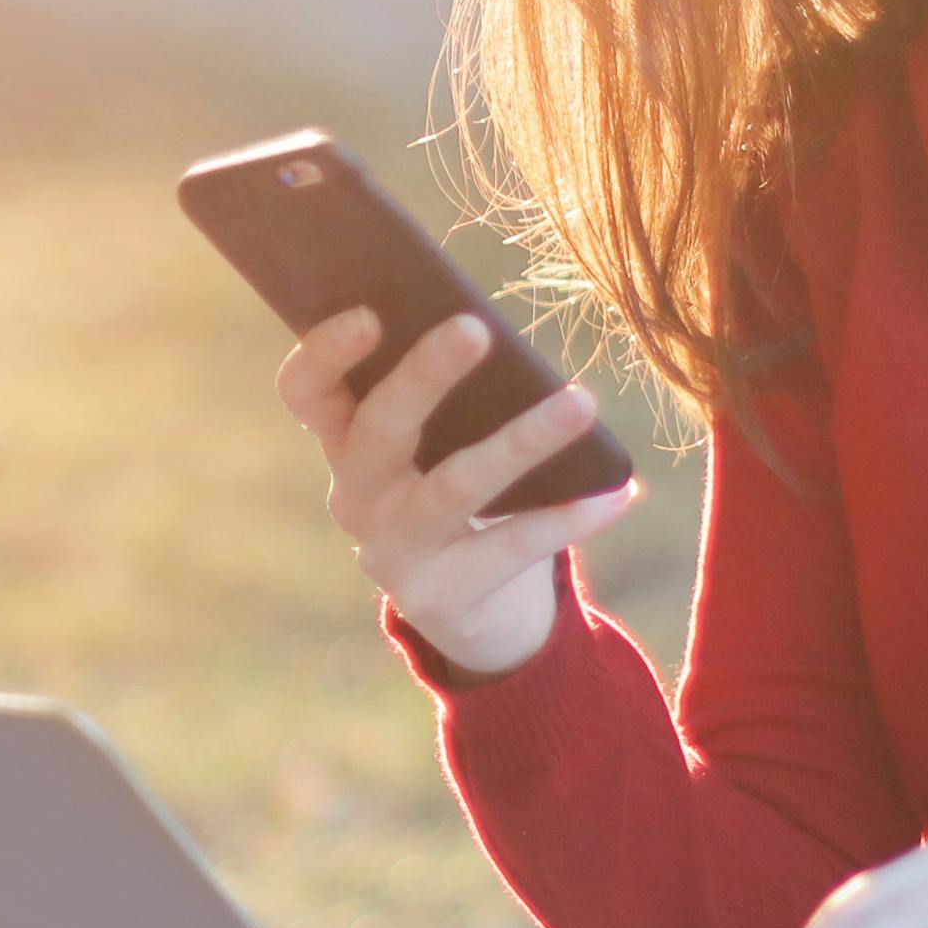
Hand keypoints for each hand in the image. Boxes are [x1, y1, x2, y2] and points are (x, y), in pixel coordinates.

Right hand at [275, 305, 637, 679]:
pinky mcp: (443, 598)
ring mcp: (395, 553)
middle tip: (475, 328)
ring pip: (454, 488)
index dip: (325, 353)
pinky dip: (571, 516)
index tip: (371, 313)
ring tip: (582, 401)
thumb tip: (487, 321)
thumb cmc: (457, 491)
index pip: (307, 394)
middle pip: (377, 431)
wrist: (474, 614)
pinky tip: (619, 492)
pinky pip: (514, 547)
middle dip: (422, 376)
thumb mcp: (435, 446)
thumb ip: (442, 396)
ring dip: (522, 440)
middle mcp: (357, 499)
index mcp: (343, 445)